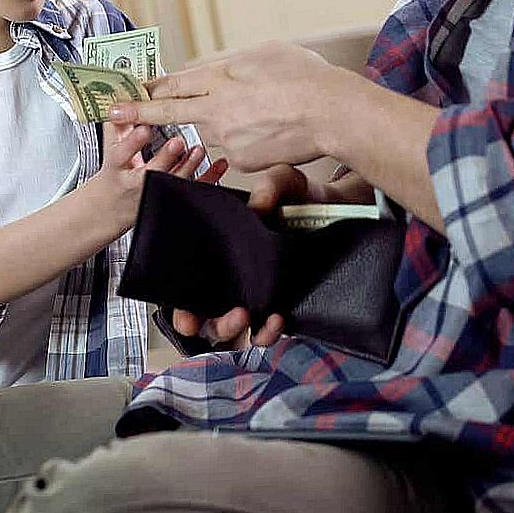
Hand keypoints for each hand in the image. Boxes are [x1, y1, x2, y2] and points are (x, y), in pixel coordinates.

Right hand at [92, 123, 227, 235]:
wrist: (113, 207)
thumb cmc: (115, 173)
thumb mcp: (109, 150)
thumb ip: (116, 127)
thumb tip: (119, 98)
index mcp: (117, 166)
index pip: (121, 154)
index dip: (132, 142)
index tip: (144, 128)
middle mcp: (134, 181)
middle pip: (148, 172)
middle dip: (164, 157)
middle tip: (177, 142)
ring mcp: (154, 190)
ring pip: (172, 182)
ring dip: (188, 165)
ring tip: (198, 150)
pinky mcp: (172, 196)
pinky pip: (192, 189)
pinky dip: (208, 177)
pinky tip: (219, 165)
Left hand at [110, 42, 355, 173]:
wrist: (332, 113)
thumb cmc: (307, 77)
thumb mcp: (267, 55)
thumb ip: (237, 65)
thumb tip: (223, 71)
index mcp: (221, 78)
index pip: (175, 84)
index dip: (149, 88)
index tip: (128, 90)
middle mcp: (216, 108)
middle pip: (171, 111)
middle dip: (138, 113)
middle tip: (114, 113)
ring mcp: (226, 137)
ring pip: (209, 132)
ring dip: (218, 125)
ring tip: (252, 115)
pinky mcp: (240, 160)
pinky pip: (233, 151)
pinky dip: (244, 142)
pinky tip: (269, 131)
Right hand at [167, 165, 371, 346]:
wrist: (333, 211)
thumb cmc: (298, 196)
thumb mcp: (284, 180)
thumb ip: (272, 184)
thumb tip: (259, 206)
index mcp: (216, 251)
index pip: (184, 285)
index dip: (180, 305)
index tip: (186, 312)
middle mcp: (228, 277)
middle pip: (203, 315)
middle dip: (207, 323)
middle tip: (229, 312)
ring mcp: (251, 295)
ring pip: (230, 330)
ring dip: (231, 329)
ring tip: (246, 315)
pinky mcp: (274, 306)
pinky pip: (263, 331)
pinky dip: (266, 332)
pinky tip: (276, 318)